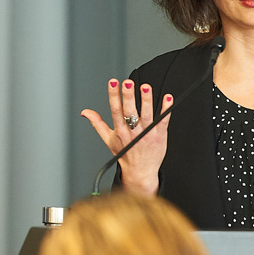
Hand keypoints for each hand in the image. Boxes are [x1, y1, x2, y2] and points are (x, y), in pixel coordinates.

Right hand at [80, 79, 172, 196]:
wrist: (140, 172)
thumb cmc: (125, 154)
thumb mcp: (108, 139)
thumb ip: (97, 123)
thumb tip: (85, 112)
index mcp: (120, 130)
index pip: (115, 110)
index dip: (113, 95)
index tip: (113, 82)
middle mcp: (132, 131)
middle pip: (130, 111)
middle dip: (128, 96)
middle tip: (127, 83)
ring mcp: (147, 133)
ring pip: (147, 115)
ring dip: (146, 100)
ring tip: (145, 87)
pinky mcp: (160, 136)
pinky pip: (163, 121)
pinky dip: (166, 109)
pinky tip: (168, 98)